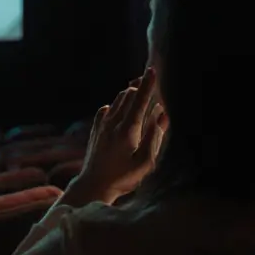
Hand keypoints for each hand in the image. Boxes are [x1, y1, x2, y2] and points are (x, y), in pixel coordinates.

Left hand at [69, 68, 167, 204]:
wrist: (93, 185)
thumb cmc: (122, 177)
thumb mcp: (145, 162)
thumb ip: (154, 137)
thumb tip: (161, 115)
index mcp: (127, 130)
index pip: (140, 101)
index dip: (148, 85)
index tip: (152, 70)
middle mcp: (113, 123)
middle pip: (128, 95)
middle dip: (141, 86)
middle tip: (150, 81)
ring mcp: (102, 125)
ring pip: (118, 100)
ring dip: (130, 94)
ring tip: (140, 94)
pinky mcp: (96, 129)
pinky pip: (107, 108)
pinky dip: (118, 105)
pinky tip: (121, 111)